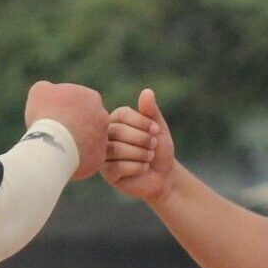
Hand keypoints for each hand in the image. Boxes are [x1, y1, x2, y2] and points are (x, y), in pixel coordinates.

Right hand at [24, 81, 108, 180]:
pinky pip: (86, 159)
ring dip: (76, 143)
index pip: (80, 102)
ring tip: (57, 147)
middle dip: (74, 126)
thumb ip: (46, 89)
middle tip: (56, 132)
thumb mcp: (40, 92)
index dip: (64, 109)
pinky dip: (75, 160)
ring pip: (88, 142)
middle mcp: (103, 118)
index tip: (52, 116)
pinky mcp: (98, 159)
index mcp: (92, 98)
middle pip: (87, 122)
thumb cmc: (46, 114)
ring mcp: (103, 139)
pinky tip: (61, 159)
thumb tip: (48, 92)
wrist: (52, 144)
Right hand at [102, 88, 176, 202]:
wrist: (164, 175)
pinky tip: (143, 168)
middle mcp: (106, 136)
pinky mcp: (107, 173)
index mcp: (116, 120)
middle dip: (142, 139)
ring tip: (149, 156)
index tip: (156, 130)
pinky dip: (136, 167)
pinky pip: (117, 167)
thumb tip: (147, 91)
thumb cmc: (159, 149)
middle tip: (153, 145)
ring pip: (115, 149)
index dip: (141, 121)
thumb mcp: (158, 128)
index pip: (121, 114)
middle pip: (117, 131)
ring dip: (140, 153)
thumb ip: (151, 111)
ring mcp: (104, 154)